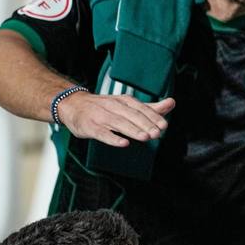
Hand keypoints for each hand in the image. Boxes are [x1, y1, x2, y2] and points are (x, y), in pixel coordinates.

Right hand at [56, 92, 175, 146]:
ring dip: (133, 130)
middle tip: (157, 134)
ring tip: (146, 137)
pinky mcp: (89, 127)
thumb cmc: (105, 106)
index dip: (153, 117)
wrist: (73, 105)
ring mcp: (100, 116)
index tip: (163, 125)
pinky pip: (102, 133)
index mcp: (124, 101)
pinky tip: (123, 143)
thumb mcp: (127, 104)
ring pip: (119, 123)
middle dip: (145, 125)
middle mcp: (113, 106)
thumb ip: (150, 107)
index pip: (141, 108)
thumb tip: (171, 103)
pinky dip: (113, 138)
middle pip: (131, 115)